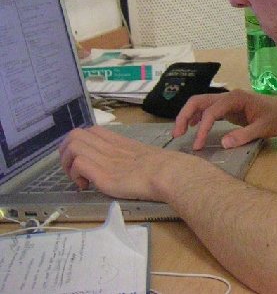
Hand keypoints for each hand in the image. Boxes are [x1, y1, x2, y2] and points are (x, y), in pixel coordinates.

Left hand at [59, 126, 194, 200]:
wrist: (170, 174)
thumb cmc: (166, 168)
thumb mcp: (147, 156)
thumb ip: (135, 157)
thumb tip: (134, 166)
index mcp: (120, 142)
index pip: (91, 131)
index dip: (81, 142)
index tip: (85, 159)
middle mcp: (109, 147)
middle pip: (75, 134)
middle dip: (66, 153)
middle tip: (75, 170)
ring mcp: (106, 159)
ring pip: (72, 146)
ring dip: (67, 164)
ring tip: (79, 179)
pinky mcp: (103, 174)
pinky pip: (78, 164)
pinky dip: (75, 175)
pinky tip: (86, 186)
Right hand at [173, 89, 276, 149]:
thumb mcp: (264, 128)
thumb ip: (244, 135)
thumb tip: (224, 144)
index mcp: (236, 98)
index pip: (211, 111)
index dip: (202, 128)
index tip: (198, 145)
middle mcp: (228, 96)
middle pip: (199, 101)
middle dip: (185, 116)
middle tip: (176, 135)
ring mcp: (228, 101)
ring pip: (201, 104)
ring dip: (189, 116)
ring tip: (180, 133)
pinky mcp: (229, 108)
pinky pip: (208, 110)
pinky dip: (198, 117)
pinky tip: (193, 128)